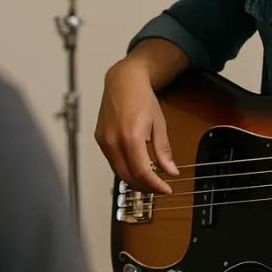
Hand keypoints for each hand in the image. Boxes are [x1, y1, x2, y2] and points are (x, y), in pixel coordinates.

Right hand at [93, 59, 178, 193]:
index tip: (166, 189)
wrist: (123, 82)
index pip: (143, 172)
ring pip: (118, 173)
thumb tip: (171, 171)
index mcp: (131, 137)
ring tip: (150, 181)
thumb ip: (163, 150)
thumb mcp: (159, 124)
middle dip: (145, 187)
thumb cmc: (142, 98)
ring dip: (134, 181)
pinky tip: (136, 169)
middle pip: (128, 177)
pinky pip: (112, 163)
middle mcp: (114, 141)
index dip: (155, 185)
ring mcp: (104, 141)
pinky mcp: (100, 140)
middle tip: (159, 188)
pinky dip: (124, 170)